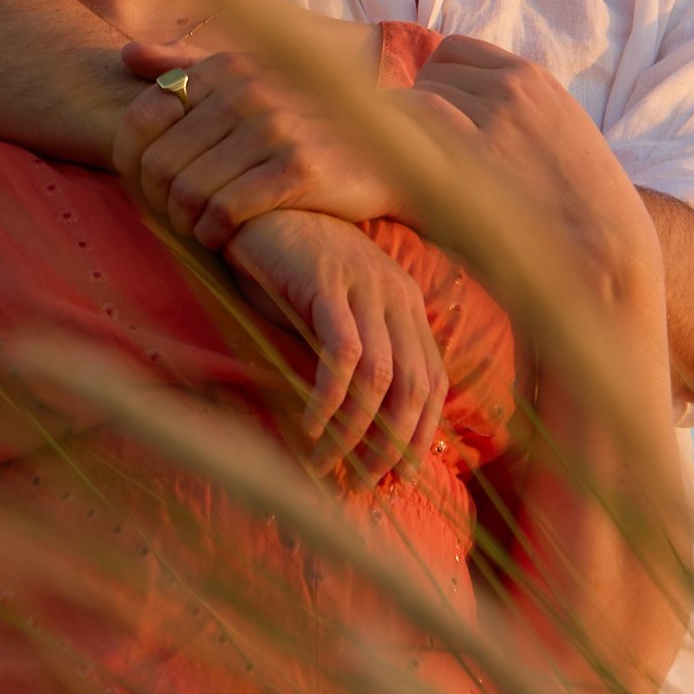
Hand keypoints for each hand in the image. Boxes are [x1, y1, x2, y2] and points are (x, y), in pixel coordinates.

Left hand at [115, 39, 413, 250]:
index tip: (153, 190)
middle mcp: (247, 91)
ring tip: (197, 231)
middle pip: (161, 162)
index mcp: (228, 67)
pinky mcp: (297, 168)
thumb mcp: (254, 76)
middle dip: (158, 202)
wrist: (391, 145)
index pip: (143, 121)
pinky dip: (214, 234)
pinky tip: (223, 240)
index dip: (135, 166)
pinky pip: (226, 211)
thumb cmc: (310, 118)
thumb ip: (190, 65)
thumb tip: (127, 56)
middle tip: (173, 221)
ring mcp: (273, 128)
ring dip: (185, 223)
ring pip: (189, 191)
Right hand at [219, 207, 448, 485]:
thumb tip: (356, 430)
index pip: (433, 380)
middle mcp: (396, 295)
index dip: (421, 433)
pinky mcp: (327, 282)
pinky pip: (341, 353)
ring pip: (379, 377)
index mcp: (407, 304)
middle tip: (362, 485)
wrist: (260, 209)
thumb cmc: (293, 269)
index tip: (399, 477)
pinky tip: (308, 428)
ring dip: (355, 432)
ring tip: (326, 467)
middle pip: (414, 386)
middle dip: (392, 445)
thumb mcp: (336, 313)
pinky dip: (328, 399)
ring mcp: (364, 286)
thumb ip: (355, 356)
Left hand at [413, 38, 660, 302]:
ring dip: (408, 129)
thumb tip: (465, 107)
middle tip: (425, 150)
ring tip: (417, 167)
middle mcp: (508, 91)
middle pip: (431, 74)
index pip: (455, 51)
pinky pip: (408, 129)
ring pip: (417, 99)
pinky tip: (406, 175)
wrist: (604, 257)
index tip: (436, 114)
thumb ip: (520, 109)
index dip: (437, 80)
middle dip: (421, 106)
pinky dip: (399, 145)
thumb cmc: (584, 208)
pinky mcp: (465, 165)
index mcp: (533, 80)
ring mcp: (488, 124)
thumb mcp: (562, 132)